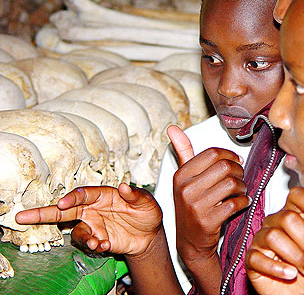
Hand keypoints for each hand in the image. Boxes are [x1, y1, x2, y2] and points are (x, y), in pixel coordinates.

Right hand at [15, 183, 161, 256]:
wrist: (149, 234)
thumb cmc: (147, 212)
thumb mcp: (147, 202)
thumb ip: (136, 195)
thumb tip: (124, 187)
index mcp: (103, 195)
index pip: (83, 194)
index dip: (72, 198)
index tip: (63, 203)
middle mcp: (93, 209)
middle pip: (64, 210)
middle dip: (44, 213)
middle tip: (23, 216)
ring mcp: (93, 225)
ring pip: (76, 231)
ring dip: (83, 238)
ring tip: (98, 243)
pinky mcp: (96, 239)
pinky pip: (87, 243)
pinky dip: (94, 246)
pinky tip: (105, 246)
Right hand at [167, 125, 250, 293]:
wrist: (190, 242)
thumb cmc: (190, 205)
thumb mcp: (183, 179)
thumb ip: (182, 152)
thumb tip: (172, 128)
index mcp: (181, 175)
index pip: (212, 153)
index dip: (229, 155)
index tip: (235, 161)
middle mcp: (186, 189)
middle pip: (225, 167)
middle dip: (238, 170)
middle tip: (240, 177)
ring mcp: (196, 206)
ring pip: (232, 184)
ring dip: (243, 187)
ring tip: (241, 190)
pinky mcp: (208, 221)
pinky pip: (236, 203)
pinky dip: (244, 201)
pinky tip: (242, 203)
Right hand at [245, 187, 303, 294]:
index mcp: (293, 214)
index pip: (296, 195)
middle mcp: (274, 222)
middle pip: (287, 217)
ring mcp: (261, 239)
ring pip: (274, 237)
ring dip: (295, 257)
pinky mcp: (251, 257)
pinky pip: (259, 257)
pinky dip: (278, 269)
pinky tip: (290, 274)